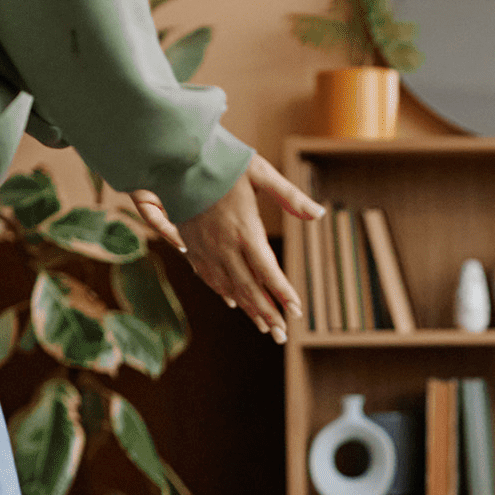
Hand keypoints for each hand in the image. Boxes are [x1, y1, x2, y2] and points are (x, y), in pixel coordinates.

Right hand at [130, 156, 325, 343]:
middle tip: (282, 336)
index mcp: (245, 230)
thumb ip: (290, 196)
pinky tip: (235, 303)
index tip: (297, 312)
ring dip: (249, 310)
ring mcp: (206, 249)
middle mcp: (225, 246)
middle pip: (250, 289)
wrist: (174, 159)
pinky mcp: (192, 246)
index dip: (283, 294)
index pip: (268, 271)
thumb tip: (319, 213)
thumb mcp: (260, 172)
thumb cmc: (222, 162)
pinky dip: (224, 293)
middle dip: (268, 314)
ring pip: (229, 288)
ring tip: (265, 329)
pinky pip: (209, 278)